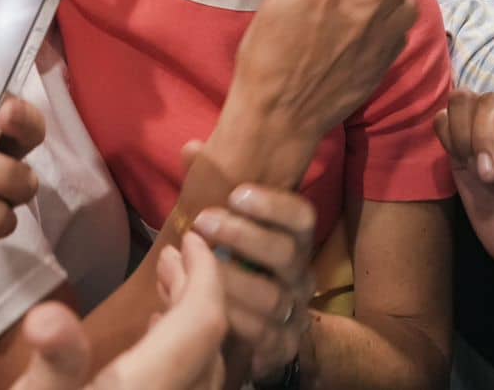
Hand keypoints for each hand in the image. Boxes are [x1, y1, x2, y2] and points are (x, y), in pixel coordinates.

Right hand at [11, 233, 226, 389]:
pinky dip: (184, 361)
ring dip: (193, 328)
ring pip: (208, 374)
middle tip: (174, 259)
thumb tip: (48, 316)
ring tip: (165, 296)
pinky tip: (155, 351)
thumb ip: (53, 364)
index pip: (203, 324)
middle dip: (198, 294)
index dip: (206, 276)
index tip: (191, 240)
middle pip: (212, 347)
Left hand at [184, 144, 316, 382]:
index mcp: (292, 240)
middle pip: (286, 254)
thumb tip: (192, 148)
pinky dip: (234, 324)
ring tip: (196, 270)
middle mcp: (299, 273)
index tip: (236, 193)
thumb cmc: (237, 262)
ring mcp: (293, 311)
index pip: (301, 216)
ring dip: (232, 282)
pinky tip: (205, 309)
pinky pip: (264, 338)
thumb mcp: (225, 224)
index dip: (272, 204)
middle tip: (203, 222)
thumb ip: (210, 187)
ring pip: (273, 298)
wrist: (259, 324)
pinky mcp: (280, 344)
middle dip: (243, 236)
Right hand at [211, 0, 416, 186]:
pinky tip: (376, 29)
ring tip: (378, 2)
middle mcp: (366, 9)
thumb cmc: (265, 55)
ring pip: (409, 4)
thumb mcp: (276, 2)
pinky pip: (404, 33)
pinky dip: (395, 24)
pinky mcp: (386, 63)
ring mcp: (381, 38)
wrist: (281, 113)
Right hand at [433, 91, 493, 303]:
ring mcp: (489, 135)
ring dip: (464, 134)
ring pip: (464, 102)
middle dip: (485, 136)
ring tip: (478, 171)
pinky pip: (444, 122)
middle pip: (491, 101)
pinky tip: (464, 163)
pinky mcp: (463, 151)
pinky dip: (448, 137)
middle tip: (490, 177)